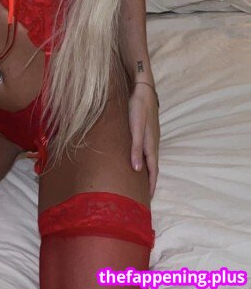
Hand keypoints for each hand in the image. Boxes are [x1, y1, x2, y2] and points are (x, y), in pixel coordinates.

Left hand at [128, 82, 159, 198]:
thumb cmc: (137, 108)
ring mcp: (151, 138)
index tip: (147, 199)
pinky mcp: (148, 132)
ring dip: (147, 172)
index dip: (150, 185)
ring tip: (141, 182)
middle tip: (143, 195)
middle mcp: (153, 144)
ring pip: (150, 160)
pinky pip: (147, 151)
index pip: (153, 171)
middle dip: (150, 182)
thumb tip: (137, 170)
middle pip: (153, 168)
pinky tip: (138, 160)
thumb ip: (135, 148)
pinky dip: (144, 161)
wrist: (143, 89)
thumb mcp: (135, 128)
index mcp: (151, 145)